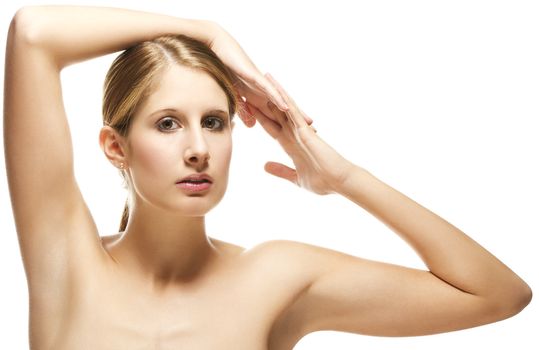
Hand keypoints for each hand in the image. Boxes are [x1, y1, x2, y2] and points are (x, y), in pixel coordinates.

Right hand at [206, 23, 311, 126]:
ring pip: (281, 99)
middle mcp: (265, 90)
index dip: (288, 125)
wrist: (219, 49)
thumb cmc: (227, 70)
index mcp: (260, 96)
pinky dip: (278, 99)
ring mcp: (262, 83)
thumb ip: (245, 111)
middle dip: (298, 120)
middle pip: (285, 107)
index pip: (277, 113)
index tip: (300, 137)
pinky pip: (269, 90)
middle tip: (313, 132)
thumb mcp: (236, 97)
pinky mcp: (255, 77)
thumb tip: (253, 125)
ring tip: (307, 123)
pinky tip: (286, 107)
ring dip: (294, 111)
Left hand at [248, 74, 354, 194]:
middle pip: (276, 112)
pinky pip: (293, 112)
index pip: (271, 127)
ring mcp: (301, 130)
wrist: (339, 182)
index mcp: (290, 144)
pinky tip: (275, 88)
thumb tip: (264, 166)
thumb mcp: (295, 177)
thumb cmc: (323, 182)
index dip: (260, 117)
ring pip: (284, 107)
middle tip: (252, 84)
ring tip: (264, 75)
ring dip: (275, 91)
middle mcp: (295, 134)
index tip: (248, 107)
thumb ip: (281, 170)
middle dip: (264, 100)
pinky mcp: (306, 130)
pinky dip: (284, 100)